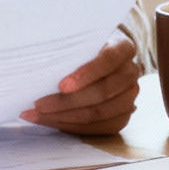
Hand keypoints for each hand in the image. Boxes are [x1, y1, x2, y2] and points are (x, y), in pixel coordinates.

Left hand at [22, 33, 140, 134]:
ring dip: (64, 117)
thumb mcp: (80, 41)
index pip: (107, 60)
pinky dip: (71, 126)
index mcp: (123, 48)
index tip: (61, 85)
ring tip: (37, 115)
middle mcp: (131, 73)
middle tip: (38, 104)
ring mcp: (129, 97)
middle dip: (66, 101)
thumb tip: (38, 64)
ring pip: (98, 113)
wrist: (100, 59)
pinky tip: (50, 121)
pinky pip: (97, 128)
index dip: (86, 74)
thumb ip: (69, 50)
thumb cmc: (85, 47)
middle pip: (101, 92)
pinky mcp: (122, 117)